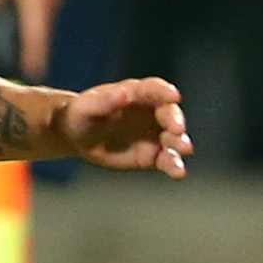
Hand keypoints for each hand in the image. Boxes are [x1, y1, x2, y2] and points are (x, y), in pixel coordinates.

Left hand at [0, 0, 76, 78]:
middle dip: (22, 45)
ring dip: (23, 21)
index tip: (30, 79)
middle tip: (9, 61)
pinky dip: (27, 4)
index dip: (32, 61)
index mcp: (37, 5)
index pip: (35, 42)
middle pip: (35, 31)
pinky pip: (38, 0)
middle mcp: (50, 3)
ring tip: (7, 26)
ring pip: (36, 14)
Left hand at [53, 75, 190, 176]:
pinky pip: (167, 160)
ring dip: (180, 143)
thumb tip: (122, 93)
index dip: (165, 92)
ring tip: (184, 150)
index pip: (154, 89)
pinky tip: (178, 172)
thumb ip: (104, 101)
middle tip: (177, 130)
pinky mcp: (153, 155)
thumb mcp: (87, 107)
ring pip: (173, 138)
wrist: (79, 136)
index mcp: (136, 93)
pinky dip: (174, 166)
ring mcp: (154, 134)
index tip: (173, 96)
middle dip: (176, 120)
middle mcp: (151, 112)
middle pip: (169, 113)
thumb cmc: (82, 114)